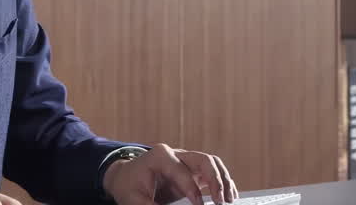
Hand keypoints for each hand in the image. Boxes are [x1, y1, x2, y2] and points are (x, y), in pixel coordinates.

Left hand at [102, 143, 237, 204]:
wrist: (126, 178)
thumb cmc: (128, 185)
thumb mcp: (133, 199)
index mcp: (160, 156)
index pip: (182, 171)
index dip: (192, 189)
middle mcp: (176, 155)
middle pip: (204, 160)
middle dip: (216, 179)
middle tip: (221, 200)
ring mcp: (185, 162)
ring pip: (212, 164)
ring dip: (223, 180)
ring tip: (229, 199)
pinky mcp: (191, 171)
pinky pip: (211, 173)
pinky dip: (221, 183)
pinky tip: (228, 197)